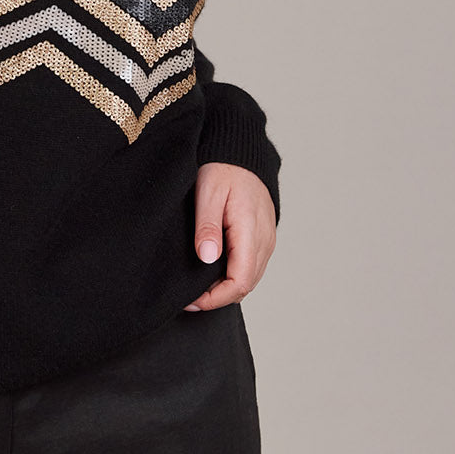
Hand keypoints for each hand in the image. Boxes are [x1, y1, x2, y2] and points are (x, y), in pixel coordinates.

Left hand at [184, 161, 275, 310]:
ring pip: (249, 278)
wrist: (240, 153)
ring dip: (225, 288)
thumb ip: (208, 226)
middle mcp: (264, 240)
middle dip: (218, 297)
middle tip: (188, 297)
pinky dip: (233, 275)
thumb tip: (206, 258)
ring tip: (197, 286)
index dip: (216, 298)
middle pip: (246, 285)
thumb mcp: (209, 193)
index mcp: (250, 231)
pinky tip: (212, 271)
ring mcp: (266, 239)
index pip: (240, 281)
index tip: (191, 300)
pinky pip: (251, 266)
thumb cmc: (223, 169)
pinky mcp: (262, 237)